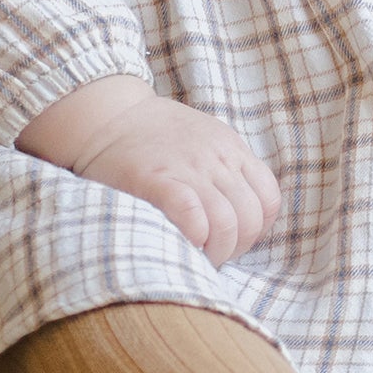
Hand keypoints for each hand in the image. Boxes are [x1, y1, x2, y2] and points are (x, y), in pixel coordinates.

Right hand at [17, 75, 280, 267]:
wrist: (105, 115)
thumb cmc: (150, 138)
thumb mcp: (202, 140)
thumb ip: (224, 168)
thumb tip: (239, 213)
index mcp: (230, 149)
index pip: (268, 199)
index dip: (255, 229)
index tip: (232, 240)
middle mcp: (216, 159)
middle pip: (249, 218)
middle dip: (234, 248)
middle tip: (211, 255)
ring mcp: (189, 169)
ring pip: (227, 224)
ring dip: (215, 252)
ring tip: (195, 257)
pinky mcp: (158, 180)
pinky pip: (194, 215)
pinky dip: (195, 237)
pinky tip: (183, 243)